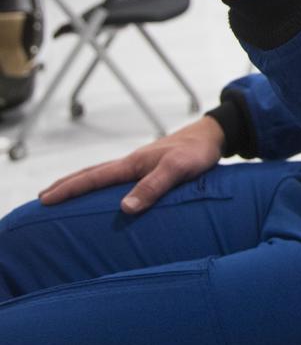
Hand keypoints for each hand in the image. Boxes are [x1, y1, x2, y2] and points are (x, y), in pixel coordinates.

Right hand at [38, 117, 225, 213]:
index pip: (93, 177)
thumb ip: (153, 187)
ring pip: (104, 175)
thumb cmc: (197, 151)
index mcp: (133, 163)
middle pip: (92, 174)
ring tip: (66, 194)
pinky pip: (119, 178)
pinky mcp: (152, 167)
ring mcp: (141, 164)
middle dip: (67, 185)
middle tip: (43, 197)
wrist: (214, 135)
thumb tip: (124, 209)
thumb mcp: (177, 169)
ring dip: (82, 184)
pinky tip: (106, 191)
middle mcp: (132, 163)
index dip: (68, 189)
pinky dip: (103, 183)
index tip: (44, 200)